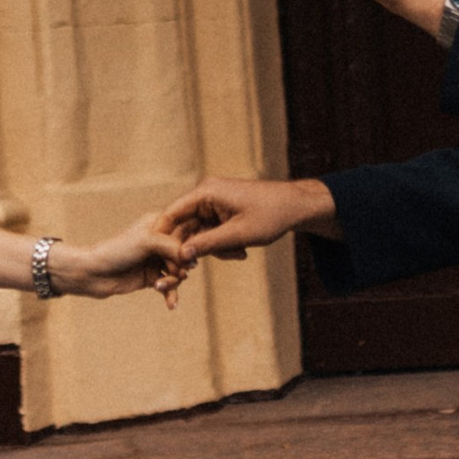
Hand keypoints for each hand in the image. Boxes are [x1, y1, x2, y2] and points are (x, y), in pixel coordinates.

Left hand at [54, 217, 188, 302]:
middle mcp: (159, 241)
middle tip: (177, 275)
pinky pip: (169, 286)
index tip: (189, 259)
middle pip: (184, 254)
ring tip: (161, 287)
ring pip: (178, 271)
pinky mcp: (151, 277)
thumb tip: (194, 259)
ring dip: (173, 282)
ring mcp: (155, 259)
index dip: (190, 246)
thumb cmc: (116, 251)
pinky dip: (170, 294)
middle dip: (180, 267)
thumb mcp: (147, 242)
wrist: (92, 273)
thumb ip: (172, 246)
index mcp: (159, 224)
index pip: (185, 231)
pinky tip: (171, 305)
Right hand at [164, 173, 336, 264]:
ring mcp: (212, 202)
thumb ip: (207, 244)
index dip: (164, 238)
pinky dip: (222, 244)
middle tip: (207, 266)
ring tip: (238, 253)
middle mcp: (205, 194)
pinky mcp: (220, 210)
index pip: (171, 214)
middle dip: (198, 248)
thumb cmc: (270, 215)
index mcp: (205, 192)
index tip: (163, 260)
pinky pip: (210, 232)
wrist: (295, 206)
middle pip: (184, 227)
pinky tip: (241, 250)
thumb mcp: (238, 234)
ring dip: (214, 248)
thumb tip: (180, 256)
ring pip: (198, 233)